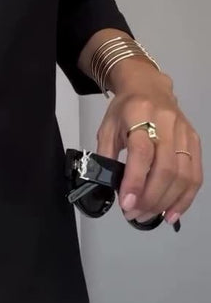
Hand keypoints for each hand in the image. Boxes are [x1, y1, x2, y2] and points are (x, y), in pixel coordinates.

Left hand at [95, 69, 202, 225]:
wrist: (148, 86)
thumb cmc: (125, 109)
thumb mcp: (107, 127)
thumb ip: (106, 155)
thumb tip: (109, 187)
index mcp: (139, 115)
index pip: (141, 152)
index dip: (134, 181)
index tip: (126, 204)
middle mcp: (166, 122)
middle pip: (165, 168)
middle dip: (150, 198)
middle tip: (134, 215)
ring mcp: (184, 132)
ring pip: (183, 175)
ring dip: (166, 202)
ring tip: (149, 216)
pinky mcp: (195, 141)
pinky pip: (195, 175)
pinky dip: (185, 198)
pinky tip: (172, 213)